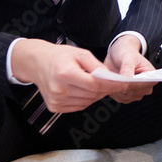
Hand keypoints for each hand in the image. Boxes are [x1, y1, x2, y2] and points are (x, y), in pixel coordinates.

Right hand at [11, 39, 127, 112]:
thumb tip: (111, 77)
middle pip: (92, 94)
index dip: (111, 85)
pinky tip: (86, 90)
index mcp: (65, 74)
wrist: (37, 63)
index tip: (124, 84)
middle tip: (116, 84)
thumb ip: (96, 66)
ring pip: (87, 102)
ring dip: (97, 95)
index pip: (94, 84)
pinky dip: (87, 100)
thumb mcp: (80, 53)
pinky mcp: (54, 107)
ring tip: (99, 85)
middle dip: (107, 89)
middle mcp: (59, 89)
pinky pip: (79, 106)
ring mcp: (56, 100)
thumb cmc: (60, 56)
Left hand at [102, 34, 157, 103]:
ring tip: (114, 77)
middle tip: (116, 76)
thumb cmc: (127, 54)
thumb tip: (127, 79)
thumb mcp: (128, 57)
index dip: (132, 83)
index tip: (123, 79)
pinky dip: (114, 92)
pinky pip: (120, 98)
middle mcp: (145, 86)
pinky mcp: (127, 96)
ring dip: (117, 89)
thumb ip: (128, 68)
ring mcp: (136, 92)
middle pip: (134, 92)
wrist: (118, 56)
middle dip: (123, 85)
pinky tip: (113, 83)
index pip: (144, 84)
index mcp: (150, 75)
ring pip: (126, 97)